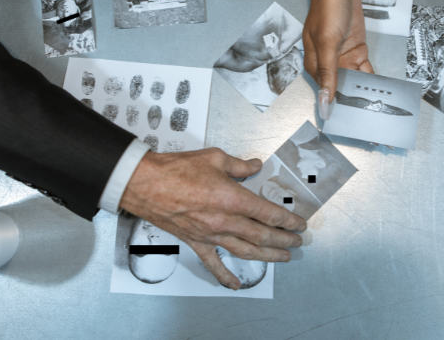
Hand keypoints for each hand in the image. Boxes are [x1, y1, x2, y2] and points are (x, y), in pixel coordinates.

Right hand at [120, 148, 306, 289]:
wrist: (144, 183)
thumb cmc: (176, 169)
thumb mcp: (214, 157)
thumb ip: (239, 165)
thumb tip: (255, 165)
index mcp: (232, 198)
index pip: (268, 213)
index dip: (287, 220)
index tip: (298, 223)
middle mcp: (225, 221)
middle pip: (262, 235)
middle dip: (284, 239)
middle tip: (297, 242)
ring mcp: (210, 235)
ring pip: (246, 251)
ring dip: (267, 256)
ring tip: (282, 257)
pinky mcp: (196, 242)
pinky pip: (213, 263)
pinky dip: (225, 276)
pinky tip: (235, 284)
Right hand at [302, 0, 373, 118]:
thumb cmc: (327, 10)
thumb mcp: (327, 42)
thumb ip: (328, 74)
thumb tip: (324, 105)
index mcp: (316, 67)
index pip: (328, 96)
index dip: (340, 112)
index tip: (354, 131)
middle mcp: (329, 67)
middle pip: (343, 92)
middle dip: (357, 107)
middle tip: (375, 128)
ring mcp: (344, 60)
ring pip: (356, 83)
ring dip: (368, 95)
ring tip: (384, 115)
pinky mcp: (357, 52)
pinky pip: (365, 71)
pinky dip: (373, 80)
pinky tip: (384, 93)